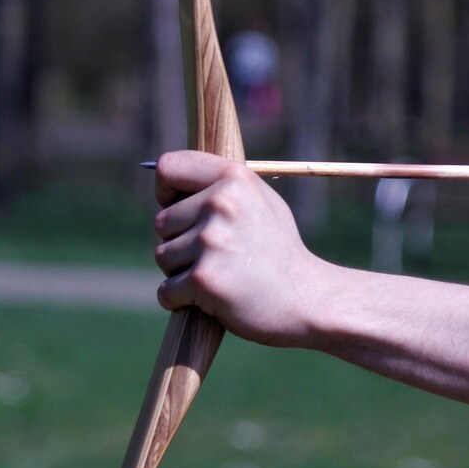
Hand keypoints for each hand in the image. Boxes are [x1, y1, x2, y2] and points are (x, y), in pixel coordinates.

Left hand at [152, 151, 333, 347]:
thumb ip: (222, 188)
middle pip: (161, 222)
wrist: (307, 300)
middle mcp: (221, 203)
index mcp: (235, 178)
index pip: (168, 167)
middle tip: (218, 257)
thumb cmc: (279, 253)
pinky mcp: (204, 278)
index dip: (166, 192)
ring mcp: (212, 240)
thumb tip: (170, 182)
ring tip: (221, 276)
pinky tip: (211, 299)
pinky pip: (166, 290)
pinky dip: (180, 300)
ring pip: (163, 256)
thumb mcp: (261, 203)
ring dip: (181, 273)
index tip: (177, 208)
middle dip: (179, 243)